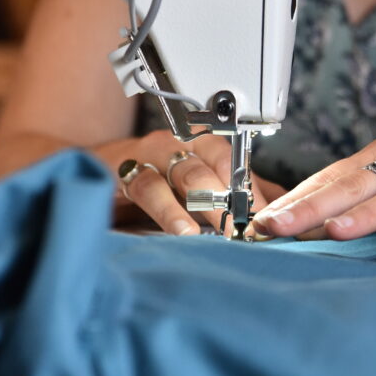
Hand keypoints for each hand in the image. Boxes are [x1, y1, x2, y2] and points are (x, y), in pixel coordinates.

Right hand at [100, 129, 284, 235]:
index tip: (266, 222)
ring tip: (221, 232)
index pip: (237, 163)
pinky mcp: (125, 171)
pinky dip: (168, 210)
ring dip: (206, 204)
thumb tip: (281, 210)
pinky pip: (148, 186)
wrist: (93, 169)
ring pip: (186, 172)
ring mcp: (153, 154)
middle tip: (249, 230)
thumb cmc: (155, 180)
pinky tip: (182, 231)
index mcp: (203, 145)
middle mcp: (181, 143)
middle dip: (236, 199)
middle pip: (217, 164)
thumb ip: (239, 195)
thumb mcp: (198, 187)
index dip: (252, 192)